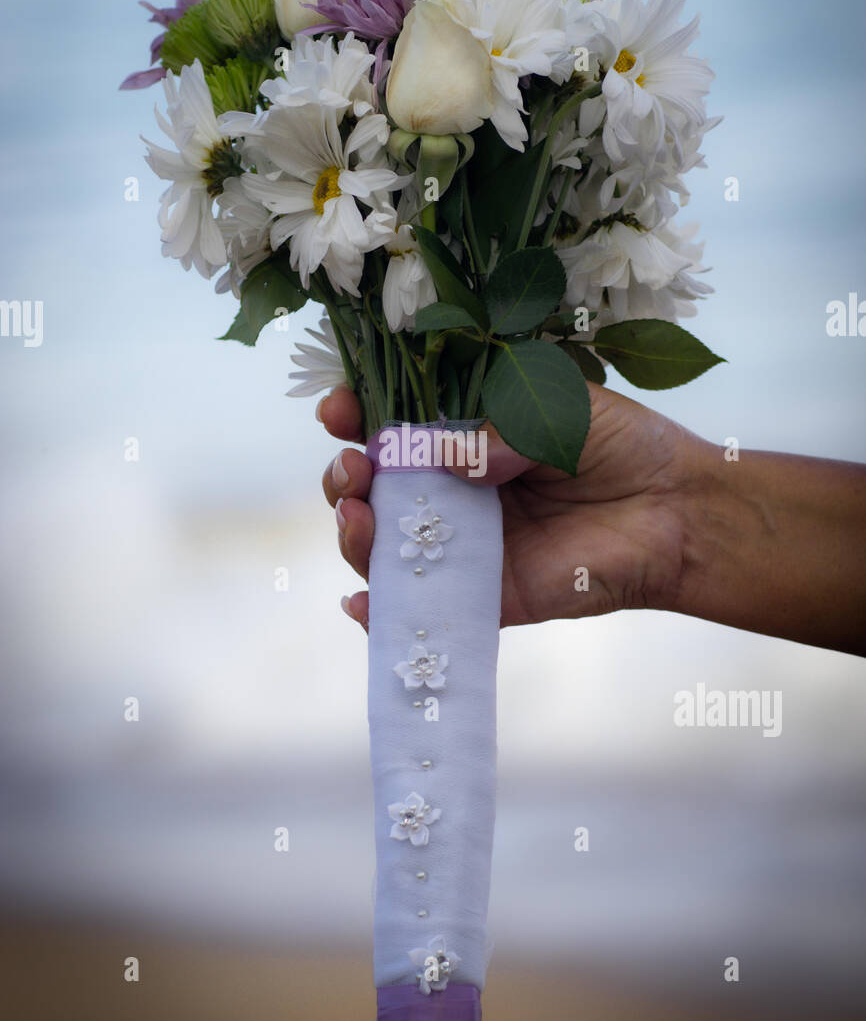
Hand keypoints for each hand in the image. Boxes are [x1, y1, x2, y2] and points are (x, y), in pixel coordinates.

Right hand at [319, 383, 701, 630]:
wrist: (678, 511)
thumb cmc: (622, 445)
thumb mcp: (551, 410)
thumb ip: (491, 432)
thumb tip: (434, 457)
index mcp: (463, 434)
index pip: (390, 423)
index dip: (354, 414)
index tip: (338, 409)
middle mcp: (454, 488)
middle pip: (373, 487)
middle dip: (345, 475)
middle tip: (354, 468)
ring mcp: (465, 544)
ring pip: (384, 545)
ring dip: (354, 532)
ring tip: (358, 515)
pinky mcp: (485, 596)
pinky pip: (423, 606)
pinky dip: (381, 611)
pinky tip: (360, 602)